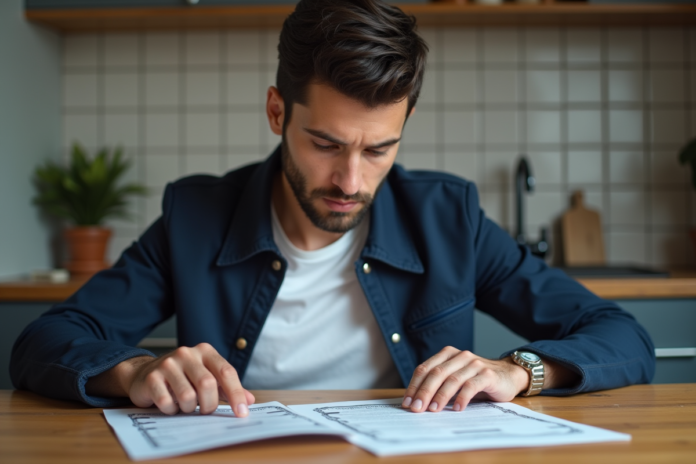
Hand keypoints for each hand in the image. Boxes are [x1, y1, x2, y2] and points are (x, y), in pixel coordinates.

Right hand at [88, 343, 254, 416]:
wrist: (144, 374)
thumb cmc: (182, 378)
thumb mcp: (207, 377)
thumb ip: (227, 388)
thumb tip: (249, 400)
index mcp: (205, 351)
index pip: (226, 371)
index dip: (236, 394)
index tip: (242, 412)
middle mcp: (187, 353)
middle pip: (208, 384)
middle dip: (209, 405)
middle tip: (205, 410)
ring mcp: (168, 363)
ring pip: (188, 396)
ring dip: (189, 409)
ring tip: (185, 405)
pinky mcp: (152, 377)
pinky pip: (167, 403)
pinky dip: (171, 410)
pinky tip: (170, 403)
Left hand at [401, 346, 527, 412]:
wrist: (508, 376)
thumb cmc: (477, 380)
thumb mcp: (455, 379)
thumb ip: (439, 384)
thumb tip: (416, 403)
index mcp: (447, 354)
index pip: (425, 368)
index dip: (414, 385)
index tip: (407, 402)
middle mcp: (460, 356)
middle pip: (436, 373)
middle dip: (424, 392)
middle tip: (416, 409)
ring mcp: (474, 364)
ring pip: (452, 379)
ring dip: (441, 396)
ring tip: (433, 410)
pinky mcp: (488, 374)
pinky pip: (471, 385)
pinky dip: (462, 397)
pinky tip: (457, 409)